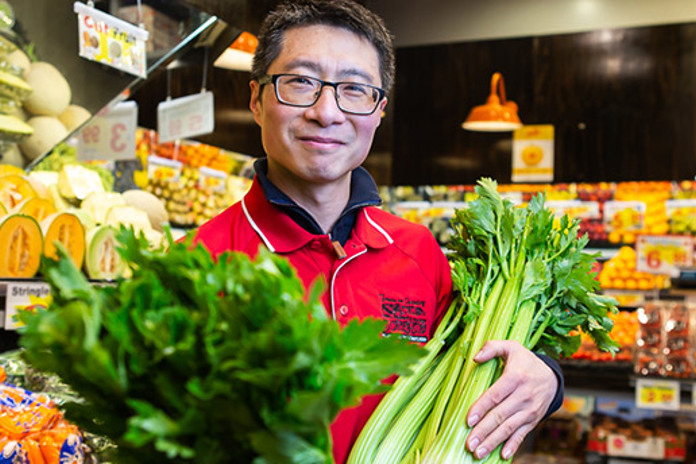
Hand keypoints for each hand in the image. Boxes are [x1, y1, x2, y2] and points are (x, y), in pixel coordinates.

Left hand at [465, 340, 557, 459]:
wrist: (552, 376)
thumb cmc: (525, 361)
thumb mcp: (511, 347)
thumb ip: (492, 347)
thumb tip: (475, 357)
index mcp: (516, 377)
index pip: (495, 395)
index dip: (481, 408)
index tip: (468, 420)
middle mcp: (524, 396)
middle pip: (500, 416)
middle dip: (484, 431)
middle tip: (469, 444)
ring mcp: (529, 410)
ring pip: (509, 428)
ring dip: (493, 442)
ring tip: (478, 453)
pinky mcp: (533, 420)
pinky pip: (522, 434)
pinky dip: (513, 446)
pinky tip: (503, 456)